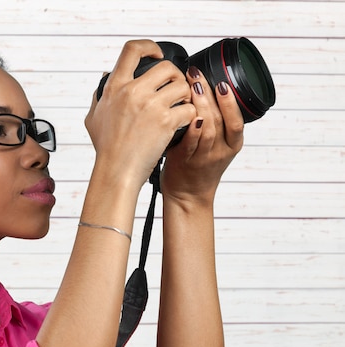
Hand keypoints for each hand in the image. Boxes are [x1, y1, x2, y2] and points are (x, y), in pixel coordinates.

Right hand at [85, 40, 195, 185]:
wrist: (117, 171)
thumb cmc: (106, 148)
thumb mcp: (94, 117)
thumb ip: (99, 94)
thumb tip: (105, 76)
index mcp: (115, 87)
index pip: (132, 50)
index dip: (149, 47)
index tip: (157, 55)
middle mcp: (132, 92)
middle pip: (166, 67)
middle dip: (175, 77)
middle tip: (175, 90)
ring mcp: (151, 105)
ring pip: (182, 86)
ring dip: (186, 96)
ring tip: (181, 107)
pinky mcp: (166, 121)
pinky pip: (189, 108)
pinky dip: (190, 115)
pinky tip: (183, 123)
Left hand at [160, 67, 243, 205]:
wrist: (188, 195)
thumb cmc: (198, 166)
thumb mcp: (215, 144)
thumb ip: (214, 121)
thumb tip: (203, 88)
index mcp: (232, 143)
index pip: (237, 120)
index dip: (230, 101)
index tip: (222, 81)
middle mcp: (221, 150)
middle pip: (220, 119)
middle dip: (210, 94)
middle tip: (198, 75)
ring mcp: (204, 157)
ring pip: (208, 129)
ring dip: (201, 106)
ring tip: (192, 87)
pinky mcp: (186, 162)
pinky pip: (191, 144)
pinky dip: (191, 130)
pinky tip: (189, 116)